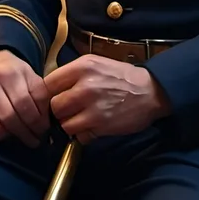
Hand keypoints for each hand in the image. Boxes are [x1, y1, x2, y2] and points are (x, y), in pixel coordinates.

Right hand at [0, 49, 50, 146]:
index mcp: (10, 72)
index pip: (26, 103)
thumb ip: (40, 95)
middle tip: (35, 141)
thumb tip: (51, 120)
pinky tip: (6, 134)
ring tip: (23, 138)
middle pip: (11, 116)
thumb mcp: (30, 77)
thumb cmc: (15, 75)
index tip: (44, 130)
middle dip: (26, 132)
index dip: (37, 121)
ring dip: (12, 137)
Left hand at [44, 55, 170, 142]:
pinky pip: (79, 136)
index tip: (53, 99)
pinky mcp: (100, 125)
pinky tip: (92, 126)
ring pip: (64, 124)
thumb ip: (73, 74)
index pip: (48, 83)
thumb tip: (50, 89)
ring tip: (81, 119)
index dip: (48, 94)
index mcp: (82, 66)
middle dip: (59, 111)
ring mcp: (92, 107)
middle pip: (53, 106)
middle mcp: (85, 85)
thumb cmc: (120, 77)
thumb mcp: (96, 64)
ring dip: (70, 125)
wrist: (150, 90)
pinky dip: (83, 135)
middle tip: (68, 111)